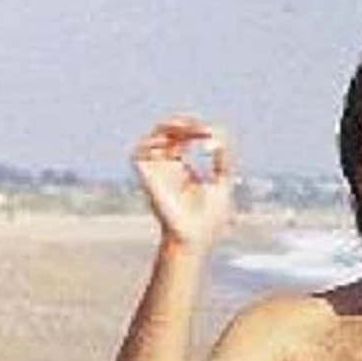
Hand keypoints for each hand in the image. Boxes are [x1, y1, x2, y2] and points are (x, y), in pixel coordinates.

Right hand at [131, 114, 234, 249]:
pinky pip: (139, 153)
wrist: (195, 237)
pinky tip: (171, 148)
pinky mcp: (145, 178)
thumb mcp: (223, 183)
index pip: (184, 136)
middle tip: (199, 127)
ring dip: (169, 127)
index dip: (197, 129)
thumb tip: (218, 137)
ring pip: (153, 136)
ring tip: (186, 130)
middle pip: (168, 131)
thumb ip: (222, 160)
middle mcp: (165, 167)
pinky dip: (152, 144)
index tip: (211, 134)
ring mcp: (155, 172)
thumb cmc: (210, 219)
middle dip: (183, 123)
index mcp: (181, 167)